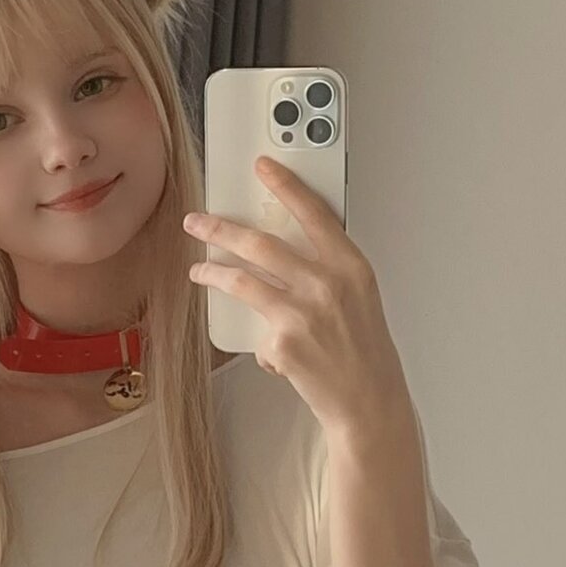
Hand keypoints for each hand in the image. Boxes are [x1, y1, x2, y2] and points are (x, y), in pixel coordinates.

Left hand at [183, 156, 411, 442]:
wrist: (368, 401)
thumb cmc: (364, 351)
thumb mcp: (358, 298)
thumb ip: (327, 270)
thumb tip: (284, 249)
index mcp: (351, 267)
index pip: (314, 213)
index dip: (286, 185)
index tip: (262, 166)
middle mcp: (327, 285)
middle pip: (261, 243)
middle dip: (221, 228)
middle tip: (197, 221)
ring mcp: (302, 313)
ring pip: (241, 280)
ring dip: (212, 271)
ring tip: (198, 269)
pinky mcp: (282, 343)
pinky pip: (256, 333)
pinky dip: (261, 342)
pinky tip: (277, 355)